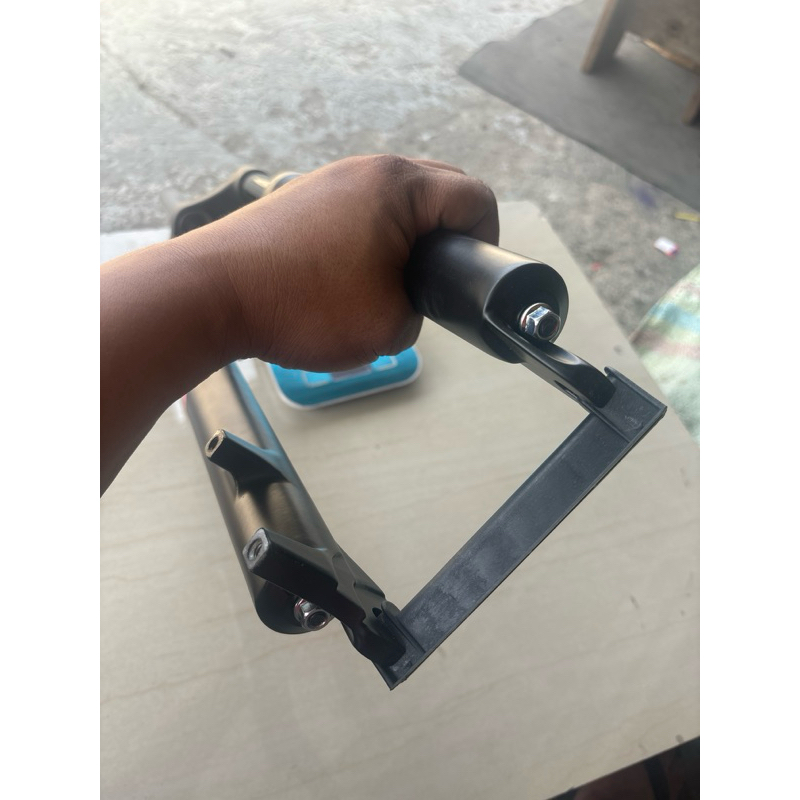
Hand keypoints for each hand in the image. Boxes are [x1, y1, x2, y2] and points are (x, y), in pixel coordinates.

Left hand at [185, 154, 498, 369]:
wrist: (212, 294)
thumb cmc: (299, 304)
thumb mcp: (389, 327)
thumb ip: (420, 312)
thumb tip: (408, 302)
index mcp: (400, 187)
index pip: (474, 197)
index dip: (486, 240)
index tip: (470, 275)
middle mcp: (367, 170)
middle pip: (437, 190)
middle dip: (447, 234)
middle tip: (437, 280)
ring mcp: (329, 180)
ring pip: (394, 201)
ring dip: (405, 236)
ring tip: (391, 284)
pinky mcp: (302, 199)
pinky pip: (358, 210)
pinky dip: (369, 238)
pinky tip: (353, 277)